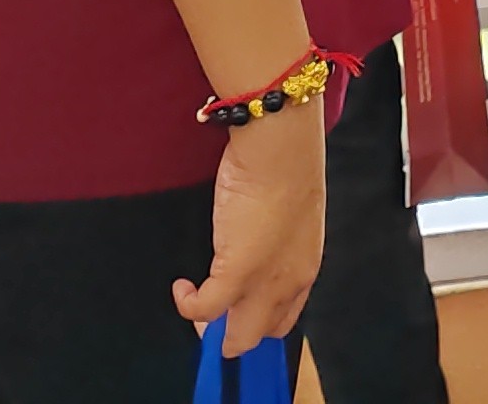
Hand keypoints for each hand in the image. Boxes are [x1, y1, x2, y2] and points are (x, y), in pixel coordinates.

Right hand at [174, 100, 324, 354]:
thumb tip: (252, 250)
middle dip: (232, 334)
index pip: (284, 318)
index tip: (237, 315)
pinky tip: (182, 287)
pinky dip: (188, 305)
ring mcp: (264, 283)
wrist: (280, 149)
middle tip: (209, 318)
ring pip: (237, 337)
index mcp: (304, 269)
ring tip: (195, 303)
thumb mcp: (290, 217)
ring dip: (211, 329)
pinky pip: (205, 309)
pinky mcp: (236, 272)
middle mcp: (289, 284)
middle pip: (260, 334)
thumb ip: (276, 244)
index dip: (258, 322)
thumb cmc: (285, 168)